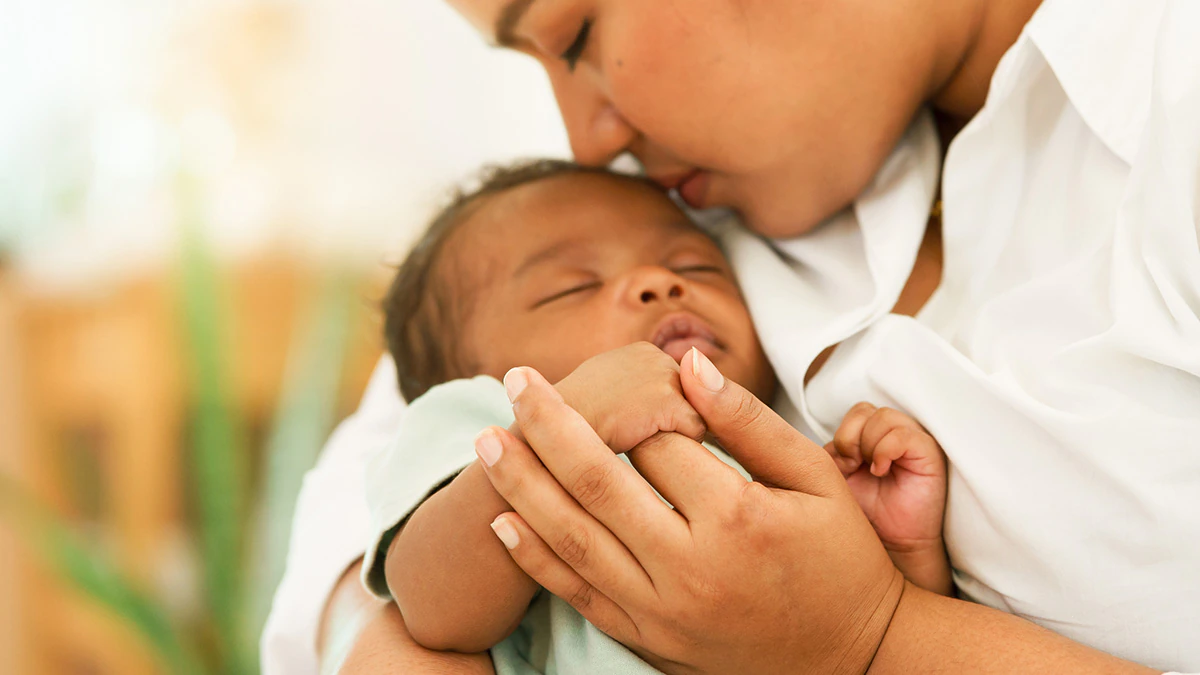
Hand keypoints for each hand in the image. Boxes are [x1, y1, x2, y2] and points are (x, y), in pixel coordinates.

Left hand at [477, 349, 904, 674]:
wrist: (853, 661)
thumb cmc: (840, 560)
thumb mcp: (818, 480)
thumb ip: (750, 422)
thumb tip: (688, 363)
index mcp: (737, 518)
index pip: (660, 444)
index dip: (639, 405)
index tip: (623, 378)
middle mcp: (689, 566)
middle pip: (598, 482)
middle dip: (549, 426)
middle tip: (515, 380)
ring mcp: (662, 610)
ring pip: (573, 538)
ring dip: (522, 486)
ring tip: (487, 441)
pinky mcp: (648, 639)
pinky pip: (578, 595)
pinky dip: (535, 559)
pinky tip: (502, 520)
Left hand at [827, 403, 949, 594]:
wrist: (889, 546)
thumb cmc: (864, 515)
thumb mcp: (834, 479)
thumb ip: (827, 455)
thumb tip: (813, 441)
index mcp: (871, 437)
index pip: (854, 413)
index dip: (842, 435)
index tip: (842, 465)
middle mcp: (892, 435)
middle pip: (864, 410)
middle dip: (851, 438)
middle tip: (853, 466)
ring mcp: (912, 442)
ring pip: (883, 417)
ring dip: (868, 444)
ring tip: (871, 471)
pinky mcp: (928, 454)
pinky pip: (903, 434)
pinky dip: (885, 450)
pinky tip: (881, 471)